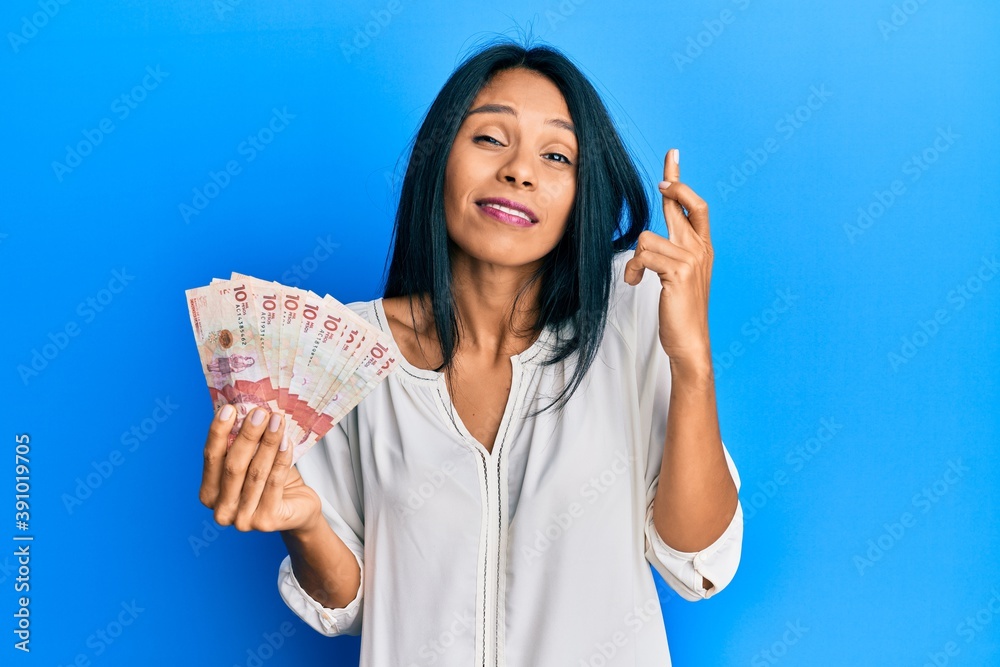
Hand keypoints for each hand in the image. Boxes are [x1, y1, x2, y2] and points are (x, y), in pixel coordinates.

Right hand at [199, 405, 321, 533]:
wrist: (297, 510)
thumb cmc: (270, 482)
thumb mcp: (252, 462)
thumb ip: (241, 445)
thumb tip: (243, 408)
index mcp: (209, 494)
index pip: (210, 458)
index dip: (218, 433)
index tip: (229, 409)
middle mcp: (221, 510)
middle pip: (233, 466)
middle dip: (247, 436)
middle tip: (260, 412)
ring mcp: (243, 520)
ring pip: (256, 473)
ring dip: (267, 443)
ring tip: (277, 420)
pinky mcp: (267, 521)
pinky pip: (274, 482)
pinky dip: (281, 459)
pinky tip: (287, 441)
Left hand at [623, 147, 713, 365]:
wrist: (690, 340)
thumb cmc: (679, 310)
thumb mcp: (678, 276)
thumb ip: (671, 252)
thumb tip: (649, 239)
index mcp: (702, 248)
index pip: (695, 206)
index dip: (680, 182)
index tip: (672, 158)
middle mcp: (700, 249)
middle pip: (681, 205)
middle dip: (671, 186)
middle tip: (662, 177)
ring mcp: (691, 259)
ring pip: (646, 238)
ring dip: (634, 259)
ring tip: (636, 276)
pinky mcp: (677, 271)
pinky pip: (643, 255)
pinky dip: (632, 270)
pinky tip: (634, 282)